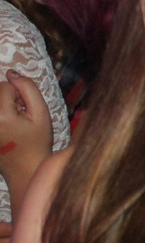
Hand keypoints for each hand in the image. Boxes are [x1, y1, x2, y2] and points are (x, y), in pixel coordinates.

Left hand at [0, 70, 52, 216]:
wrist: (25, 169)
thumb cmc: (37, 142)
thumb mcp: (41, 114)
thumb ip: (29, 89)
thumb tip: (12, 73)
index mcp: (1, 115)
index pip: (5, 86)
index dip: (19, 94)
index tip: (26, 110)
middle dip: (8, 98)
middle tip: (20, 116)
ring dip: (3, 106)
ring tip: (12, 121)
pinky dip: (0, 114)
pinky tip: (6, 127)